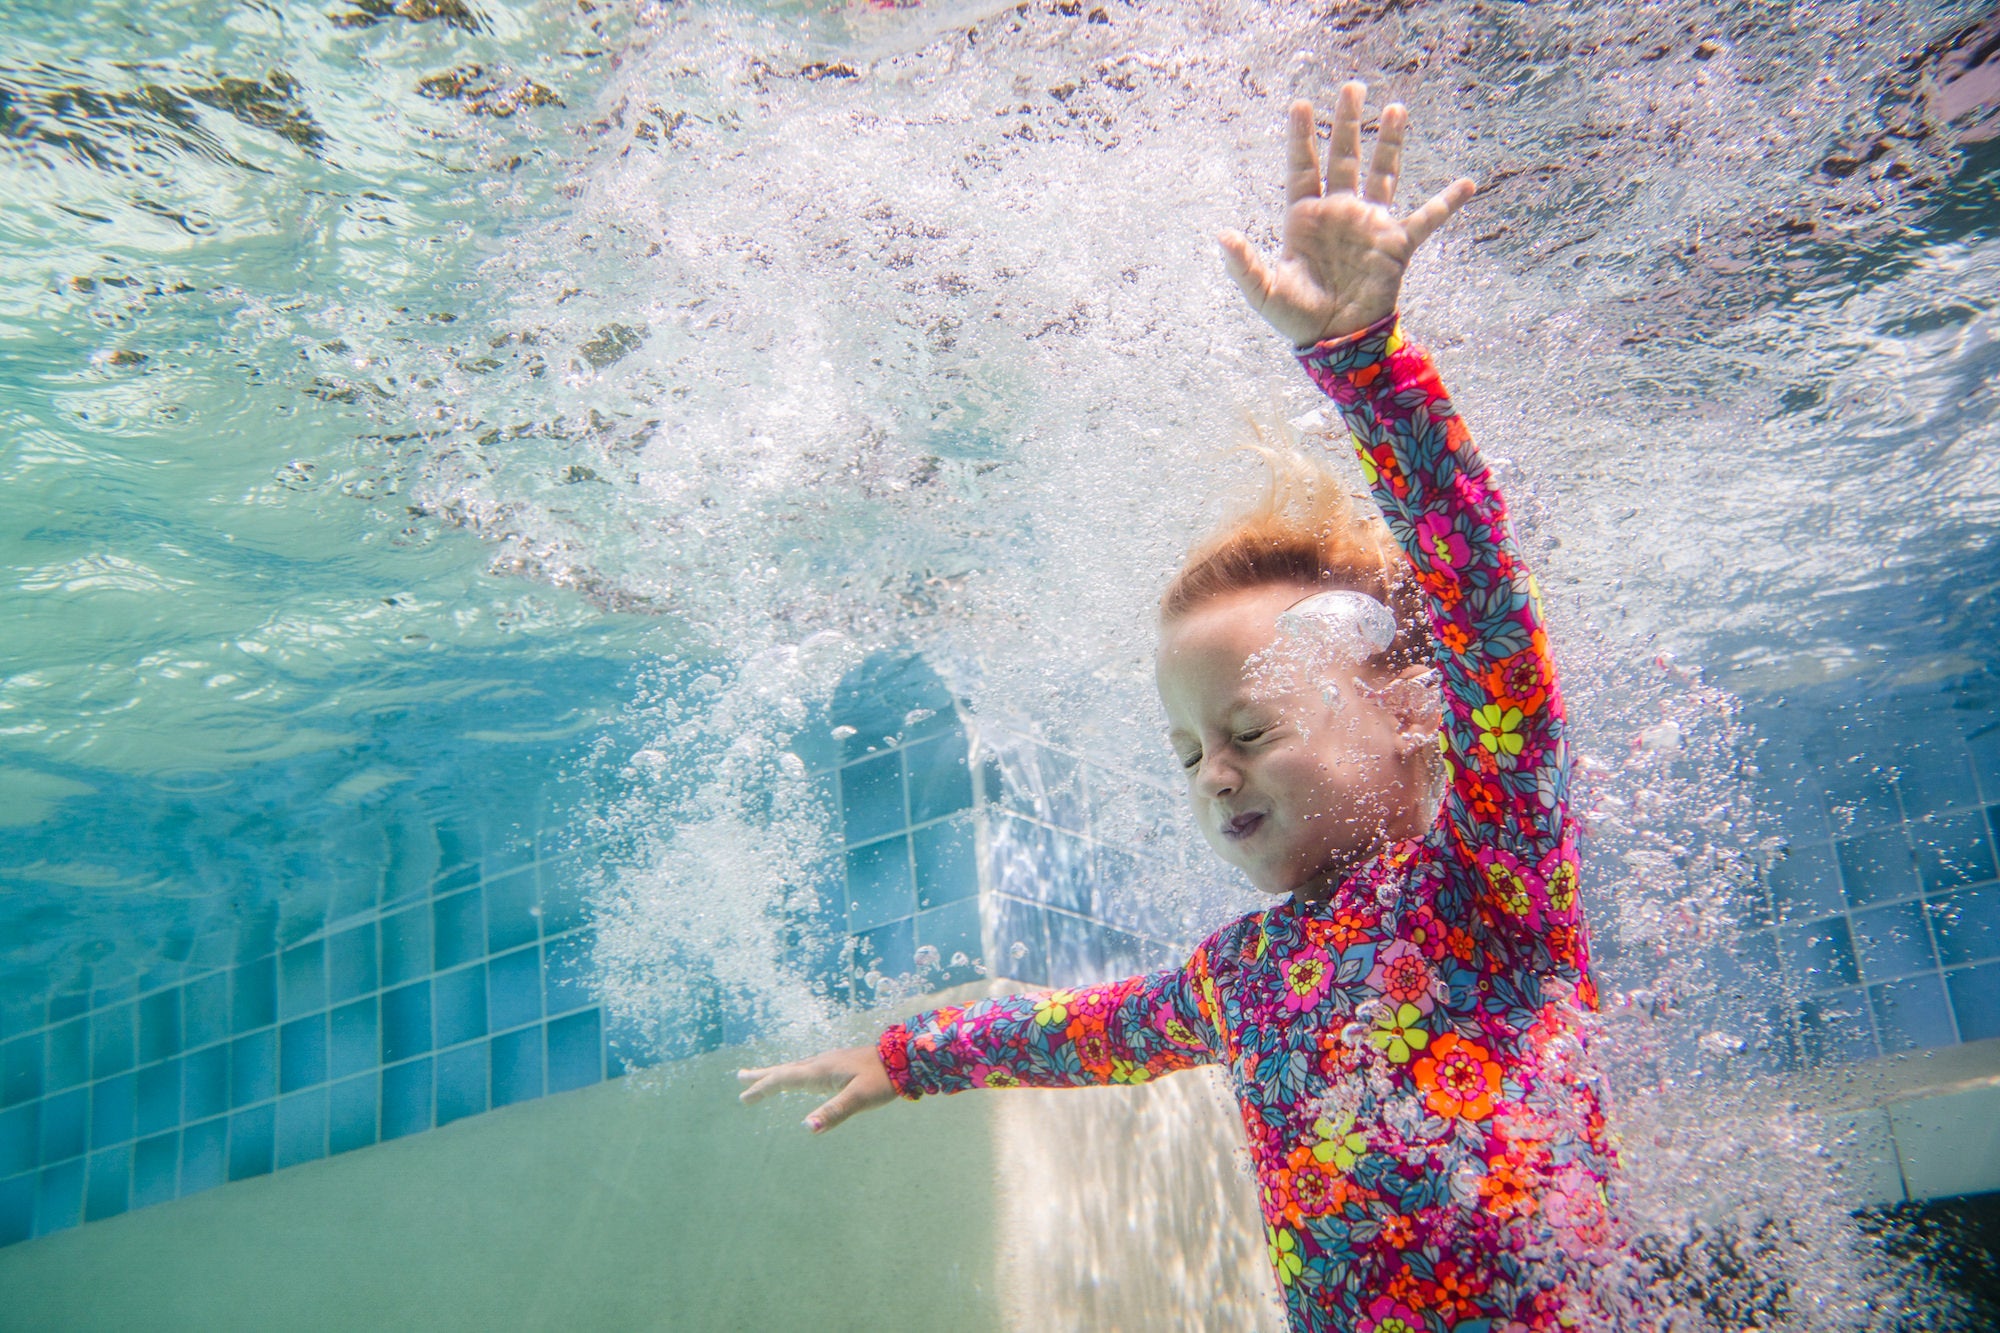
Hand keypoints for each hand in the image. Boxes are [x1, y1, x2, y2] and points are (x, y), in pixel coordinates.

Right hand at [737, 1044, 895, 1133]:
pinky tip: (798, 1078)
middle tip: (739, 1078)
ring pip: (795, 1068)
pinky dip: (792, 1074)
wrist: (905, 1059)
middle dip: (762, 1076)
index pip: (783, 1079)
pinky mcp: (838, 1065)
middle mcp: (820, 1063)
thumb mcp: (859, 1099)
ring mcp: (829, 1062)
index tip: (744, 1098)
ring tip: (759, 1076)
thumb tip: (807, 1128)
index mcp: (820, 1071)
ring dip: (775, 1073)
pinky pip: (806, 1069)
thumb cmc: (882, 1079)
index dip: (762, 1088)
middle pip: (784, 1070)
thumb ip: (833, 1113)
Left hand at [1220, 83, 1475, 347]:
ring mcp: (1370, 225)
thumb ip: (1245, 264)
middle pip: (1344, 158)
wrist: (1338, 343)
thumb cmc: (1298, 318)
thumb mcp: (1266, 291)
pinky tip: (1467, 184)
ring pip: (1382, 174)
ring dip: (1389, 142)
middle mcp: (1340, 213)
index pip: (1303, 168)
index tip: (1302, 105)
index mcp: (1306, 218)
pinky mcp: (1396, 245)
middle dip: (1347, 123)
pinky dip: (1446, 203)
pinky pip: (1426, 219)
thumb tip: (1222, 235)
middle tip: (1352, 86)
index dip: (1302, 137)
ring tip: (1395, 108)